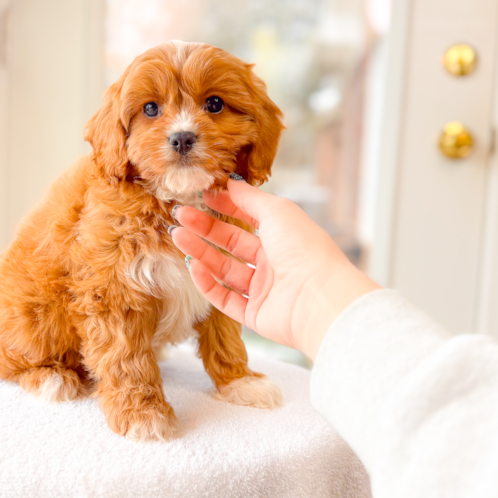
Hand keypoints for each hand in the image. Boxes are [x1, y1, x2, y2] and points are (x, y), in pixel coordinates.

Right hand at [171, 179, 379, 359]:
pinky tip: (193, 265)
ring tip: (178, 236)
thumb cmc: (305, 249)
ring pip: (224, 269)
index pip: (248, 218)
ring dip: (200, 252)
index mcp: (283, 236)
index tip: (201, 196)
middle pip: (232, 243)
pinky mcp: (255, 315)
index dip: (225, 206)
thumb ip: (250, 198)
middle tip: (181, 215)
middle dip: (205, 228)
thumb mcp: (277, 212)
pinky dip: (208, 283)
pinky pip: (225, 298)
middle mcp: (274, 262)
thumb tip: (230, 182)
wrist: (319, 298)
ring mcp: (264, 289)